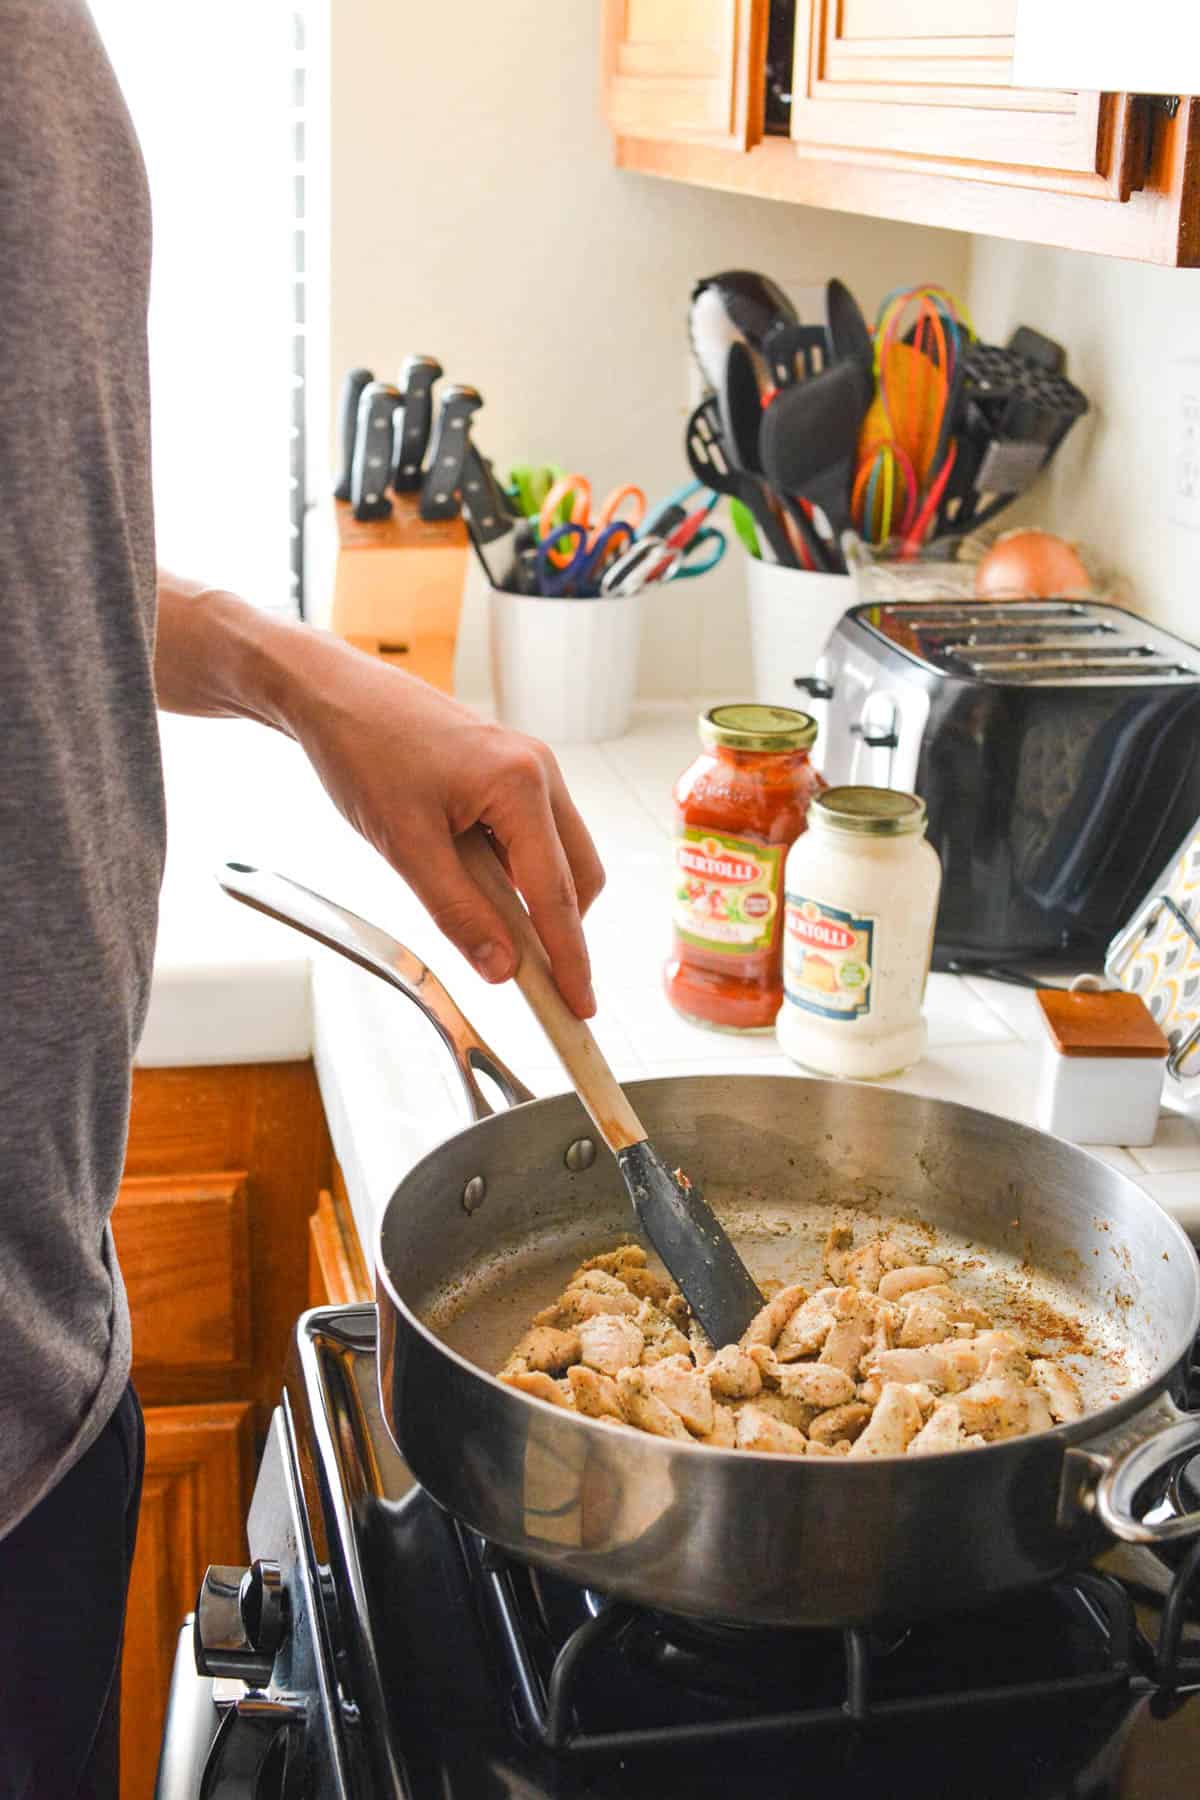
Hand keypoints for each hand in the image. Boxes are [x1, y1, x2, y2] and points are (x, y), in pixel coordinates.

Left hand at [281, 635, 604, 1016]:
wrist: (334, 692)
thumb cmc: (363, 752)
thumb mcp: (405, 845)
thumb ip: (458, 911)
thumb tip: (502, 969)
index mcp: (521, 785)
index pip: (555, 893)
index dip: (569, 958)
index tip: (580, 1007)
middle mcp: (539, 770)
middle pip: (578, 874)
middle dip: (562, 930)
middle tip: (539, 984)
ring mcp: (529, 766)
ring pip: (559, 855)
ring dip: (537, 899)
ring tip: (493, 930)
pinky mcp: (510, 768)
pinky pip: (534, 833)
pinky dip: (519, 871)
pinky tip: (477, 885)